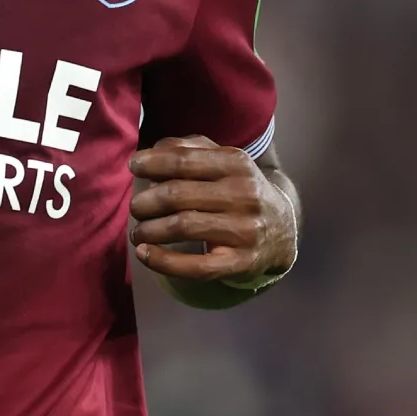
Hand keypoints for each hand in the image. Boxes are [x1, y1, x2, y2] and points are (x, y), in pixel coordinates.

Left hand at [128, 135, 295, 284]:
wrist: (283, 229)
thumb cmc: (240, 189)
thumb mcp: (224, 160)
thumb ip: (190, 148)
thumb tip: (152, 151)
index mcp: (236, 163)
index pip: (183, 160)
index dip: (151, 163)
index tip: (133, 166)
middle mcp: (243, 194)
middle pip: (178, 194)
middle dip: (146, 202)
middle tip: (135, 208)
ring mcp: (244, 230)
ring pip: (182, 227)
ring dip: (148, 230)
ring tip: (138, 232)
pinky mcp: (241, 262)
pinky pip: (196, 266)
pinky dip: (164, 262)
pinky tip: (145, 254)